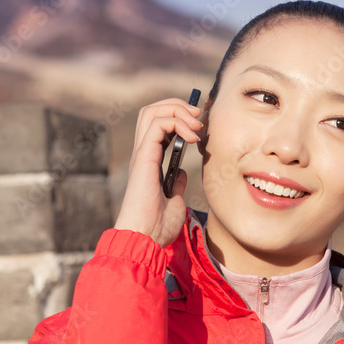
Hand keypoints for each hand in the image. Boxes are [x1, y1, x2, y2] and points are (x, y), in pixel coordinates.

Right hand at [113, 97, 204, 247]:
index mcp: (149, 161)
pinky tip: (193, 137)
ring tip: (198, 123)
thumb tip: (182, 173)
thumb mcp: (174, 201)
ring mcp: (142, 154)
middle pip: (152, 111)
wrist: (145, 238)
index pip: (158, 124)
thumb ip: (177, 184)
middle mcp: (144, 153)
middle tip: (200, 115)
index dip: (179, 116)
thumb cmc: (157, 227)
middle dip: (178, 105)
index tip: (201, 122)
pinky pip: (157, 124)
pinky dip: (177, 123)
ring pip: (152, 111)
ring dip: (179, 110)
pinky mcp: (144, 157)